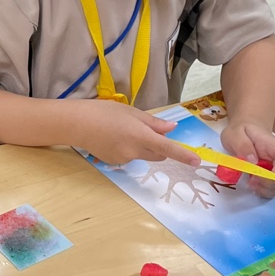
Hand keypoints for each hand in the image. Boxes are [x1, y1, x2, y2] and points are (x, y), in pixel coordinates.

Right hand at [72, 99, 201, 167]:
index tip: (197, 161)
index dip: (183, 155)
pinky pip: (130, 157)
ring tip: (122, 131)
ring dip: (142, 147)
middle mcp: (135, 151)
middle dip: (160, 146)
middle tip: (147, 130)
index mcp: (140, 136)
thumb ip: (153, 123)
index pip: (168, 148)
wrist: (77, 124)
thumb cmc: (104, 112)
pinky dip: (129, 150)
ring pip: (143, 155)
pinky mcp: (115, 163)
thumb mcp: (131, 112)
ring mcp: (124, 160)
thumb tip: (171, 128)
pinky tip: (113, 139)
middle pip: (158, 154)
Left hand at [219, 122, 274, 197]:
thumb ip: (243, 145)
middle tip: (251, 181)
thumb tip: (253, 161)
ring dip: (267, 189)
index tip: (259, 177)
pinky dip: (265, 191)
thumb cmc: (241, 131)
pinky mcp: (274, 176)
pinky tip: (254, 186)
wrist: (245, 131)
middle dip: (270, 184)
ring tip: (251, 184)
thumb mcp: (236, 134)